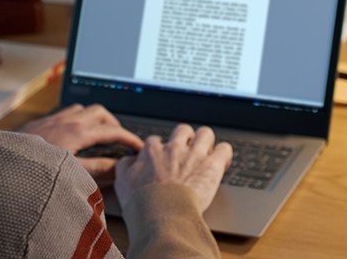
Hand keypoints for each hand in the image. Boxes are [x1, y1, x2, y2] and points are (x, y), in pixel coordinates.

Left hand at [18, 104, 143, 186]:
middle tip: (120, 139)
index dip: (130, 139)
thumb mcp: (72, 173)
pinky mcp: (40, 123)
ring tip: (99, 136)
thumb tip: (119, 167)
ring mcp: (52, 119)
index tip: (139, 147)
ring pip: (82, 109)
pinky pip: (65, 113)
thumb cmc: (34, 169)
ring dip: (95, 119)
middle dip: (114, 124)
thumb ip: (98, 169)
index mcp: (78, 131)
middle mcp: (66, 120)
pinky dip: (77, 120)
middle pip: (100, 112)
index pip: (113, 130)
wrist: (0, 162)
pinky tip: (73, 136)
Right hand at [114, 124, 232, 212]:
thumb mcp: (122, 182)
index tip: (165, 160)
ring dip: (207, 142)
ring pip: (205, 133)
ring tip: (207, 153)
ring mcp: (194, 155)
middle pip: (183, 130)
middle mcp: (173, 148)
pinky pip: (224, 149)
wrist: (161, 216)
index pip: (157, 141)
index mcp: (152, 150)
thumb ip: (125, 166)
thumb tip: (129, 161)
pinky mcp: (212, 165)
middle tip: (187, 153)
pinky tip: (221, 163)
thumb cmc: (142, 204)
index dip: (162, 150)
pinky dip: (224, 154)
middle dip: (186, 139)